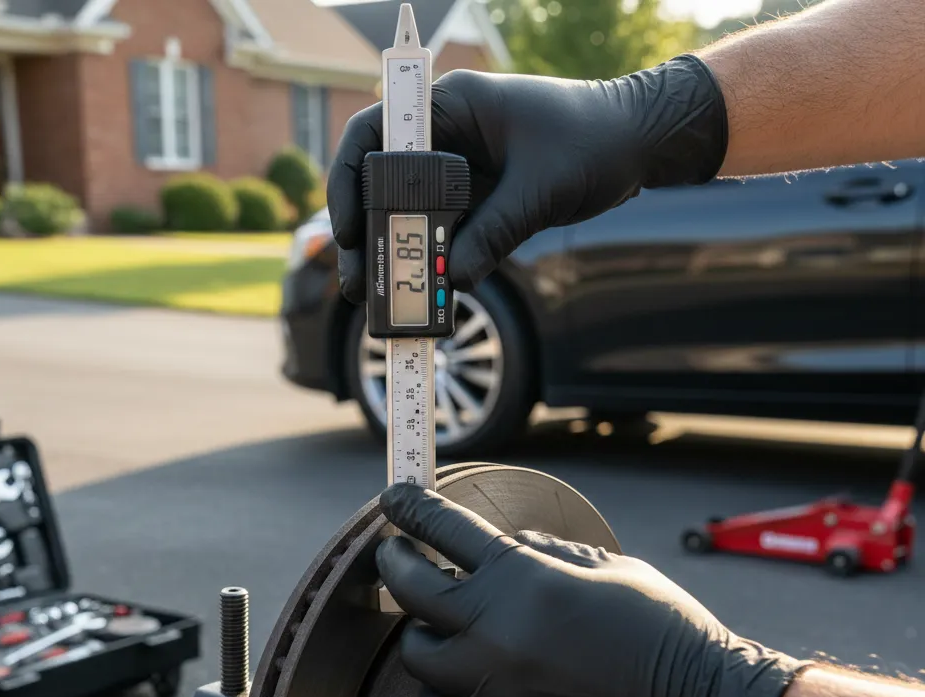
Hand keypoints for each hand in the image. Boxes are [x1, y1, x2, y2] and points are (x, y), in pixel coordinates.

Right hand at [329, 56, 726, 300]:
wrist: (637, 143)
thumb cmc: (594, 141)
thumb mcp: (541, 189)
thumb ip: (496, 233)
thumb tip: (455, 281)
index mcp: (451, 108)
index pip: (375, 134)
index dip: (349, 182)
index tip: (350, 232)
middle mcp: (446, 137)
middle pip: (382, 184)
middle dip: (366, 235)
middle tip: (355, 282)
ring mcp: (461, 170)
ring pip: (409, 215)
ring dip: (394, 256)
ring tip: (379, 299)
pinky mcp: (479, 199)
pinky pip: (443, 231)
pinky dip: (432, 261)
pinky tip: (424, 293)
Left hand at [375, 484, 804, 696]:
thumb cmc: (665, 633)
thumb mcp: (608, 567)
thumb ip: (544, 554)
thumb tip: (505, 548)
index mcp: (523, 577)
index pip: (443, 529)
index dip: (412, 509)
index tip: (395, 499)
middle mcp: (492, 629)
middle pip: (408, 588)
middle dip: (394, 561)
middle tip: (395, 554)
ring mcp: (486, 686)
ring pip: (416, 653)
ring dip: (424, 631)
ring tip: (443, 624)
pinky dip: (441, 690)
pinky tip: (462, 679)